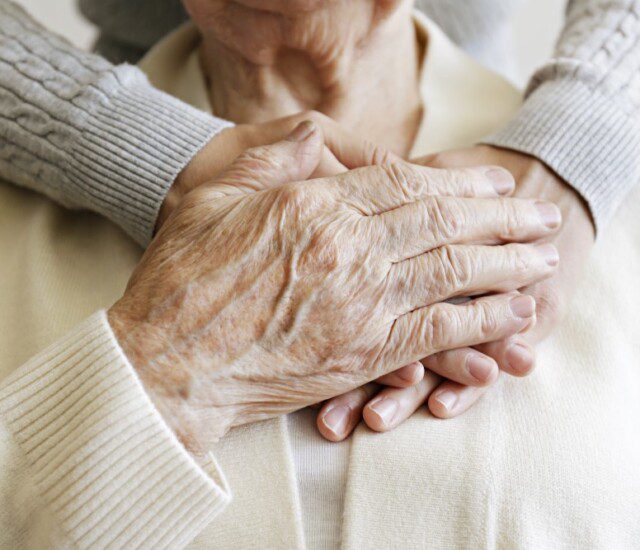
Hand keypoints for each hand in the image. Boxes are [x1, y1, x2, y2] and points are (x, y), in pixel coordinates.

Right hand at [108, 125, 558, 451]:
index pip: (405, 182)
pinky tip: (514, 315)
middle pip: (443, 222)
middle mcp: (346, 248)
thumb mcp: (211, 193)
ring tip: (544, 257)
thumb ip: (272, 159)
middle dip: (500, 216)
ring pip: (453, 272)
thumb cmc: (180, 279)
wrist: (167, 363)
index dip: (457, 182)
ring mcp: (359, 302)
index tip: (492, 184)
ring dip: (507, 263)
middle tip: (537, 212)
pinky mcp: (362, 353)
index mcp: (311, 203)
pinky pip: (439, 331)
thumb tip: (324, 144)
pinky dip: (483, 321)